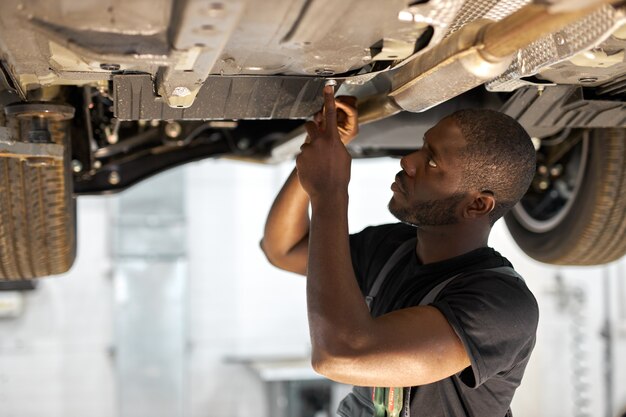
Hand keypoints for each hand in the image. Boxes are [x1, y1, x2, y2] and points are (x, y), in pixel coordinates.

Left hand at [297, 86, 351, 200]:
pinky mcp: (298, 159)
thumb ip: (336, 144)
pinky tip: (312, 172)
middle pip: (310, 125)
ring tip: (318, 166)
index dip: (329, 99)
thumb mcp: (344, 156)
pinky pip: (302, 157)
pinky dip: (306, 162)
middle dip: (312, 128)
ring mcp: (307, 150)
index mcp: (333, 139)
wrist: (328, 193)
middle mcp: (318, 141)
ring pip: (307, 145)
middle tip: (316, 139)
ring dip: (311, 151)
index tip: (327, 86)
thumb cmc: (340, 176)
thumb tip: (331, 140)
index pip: (331, 114)